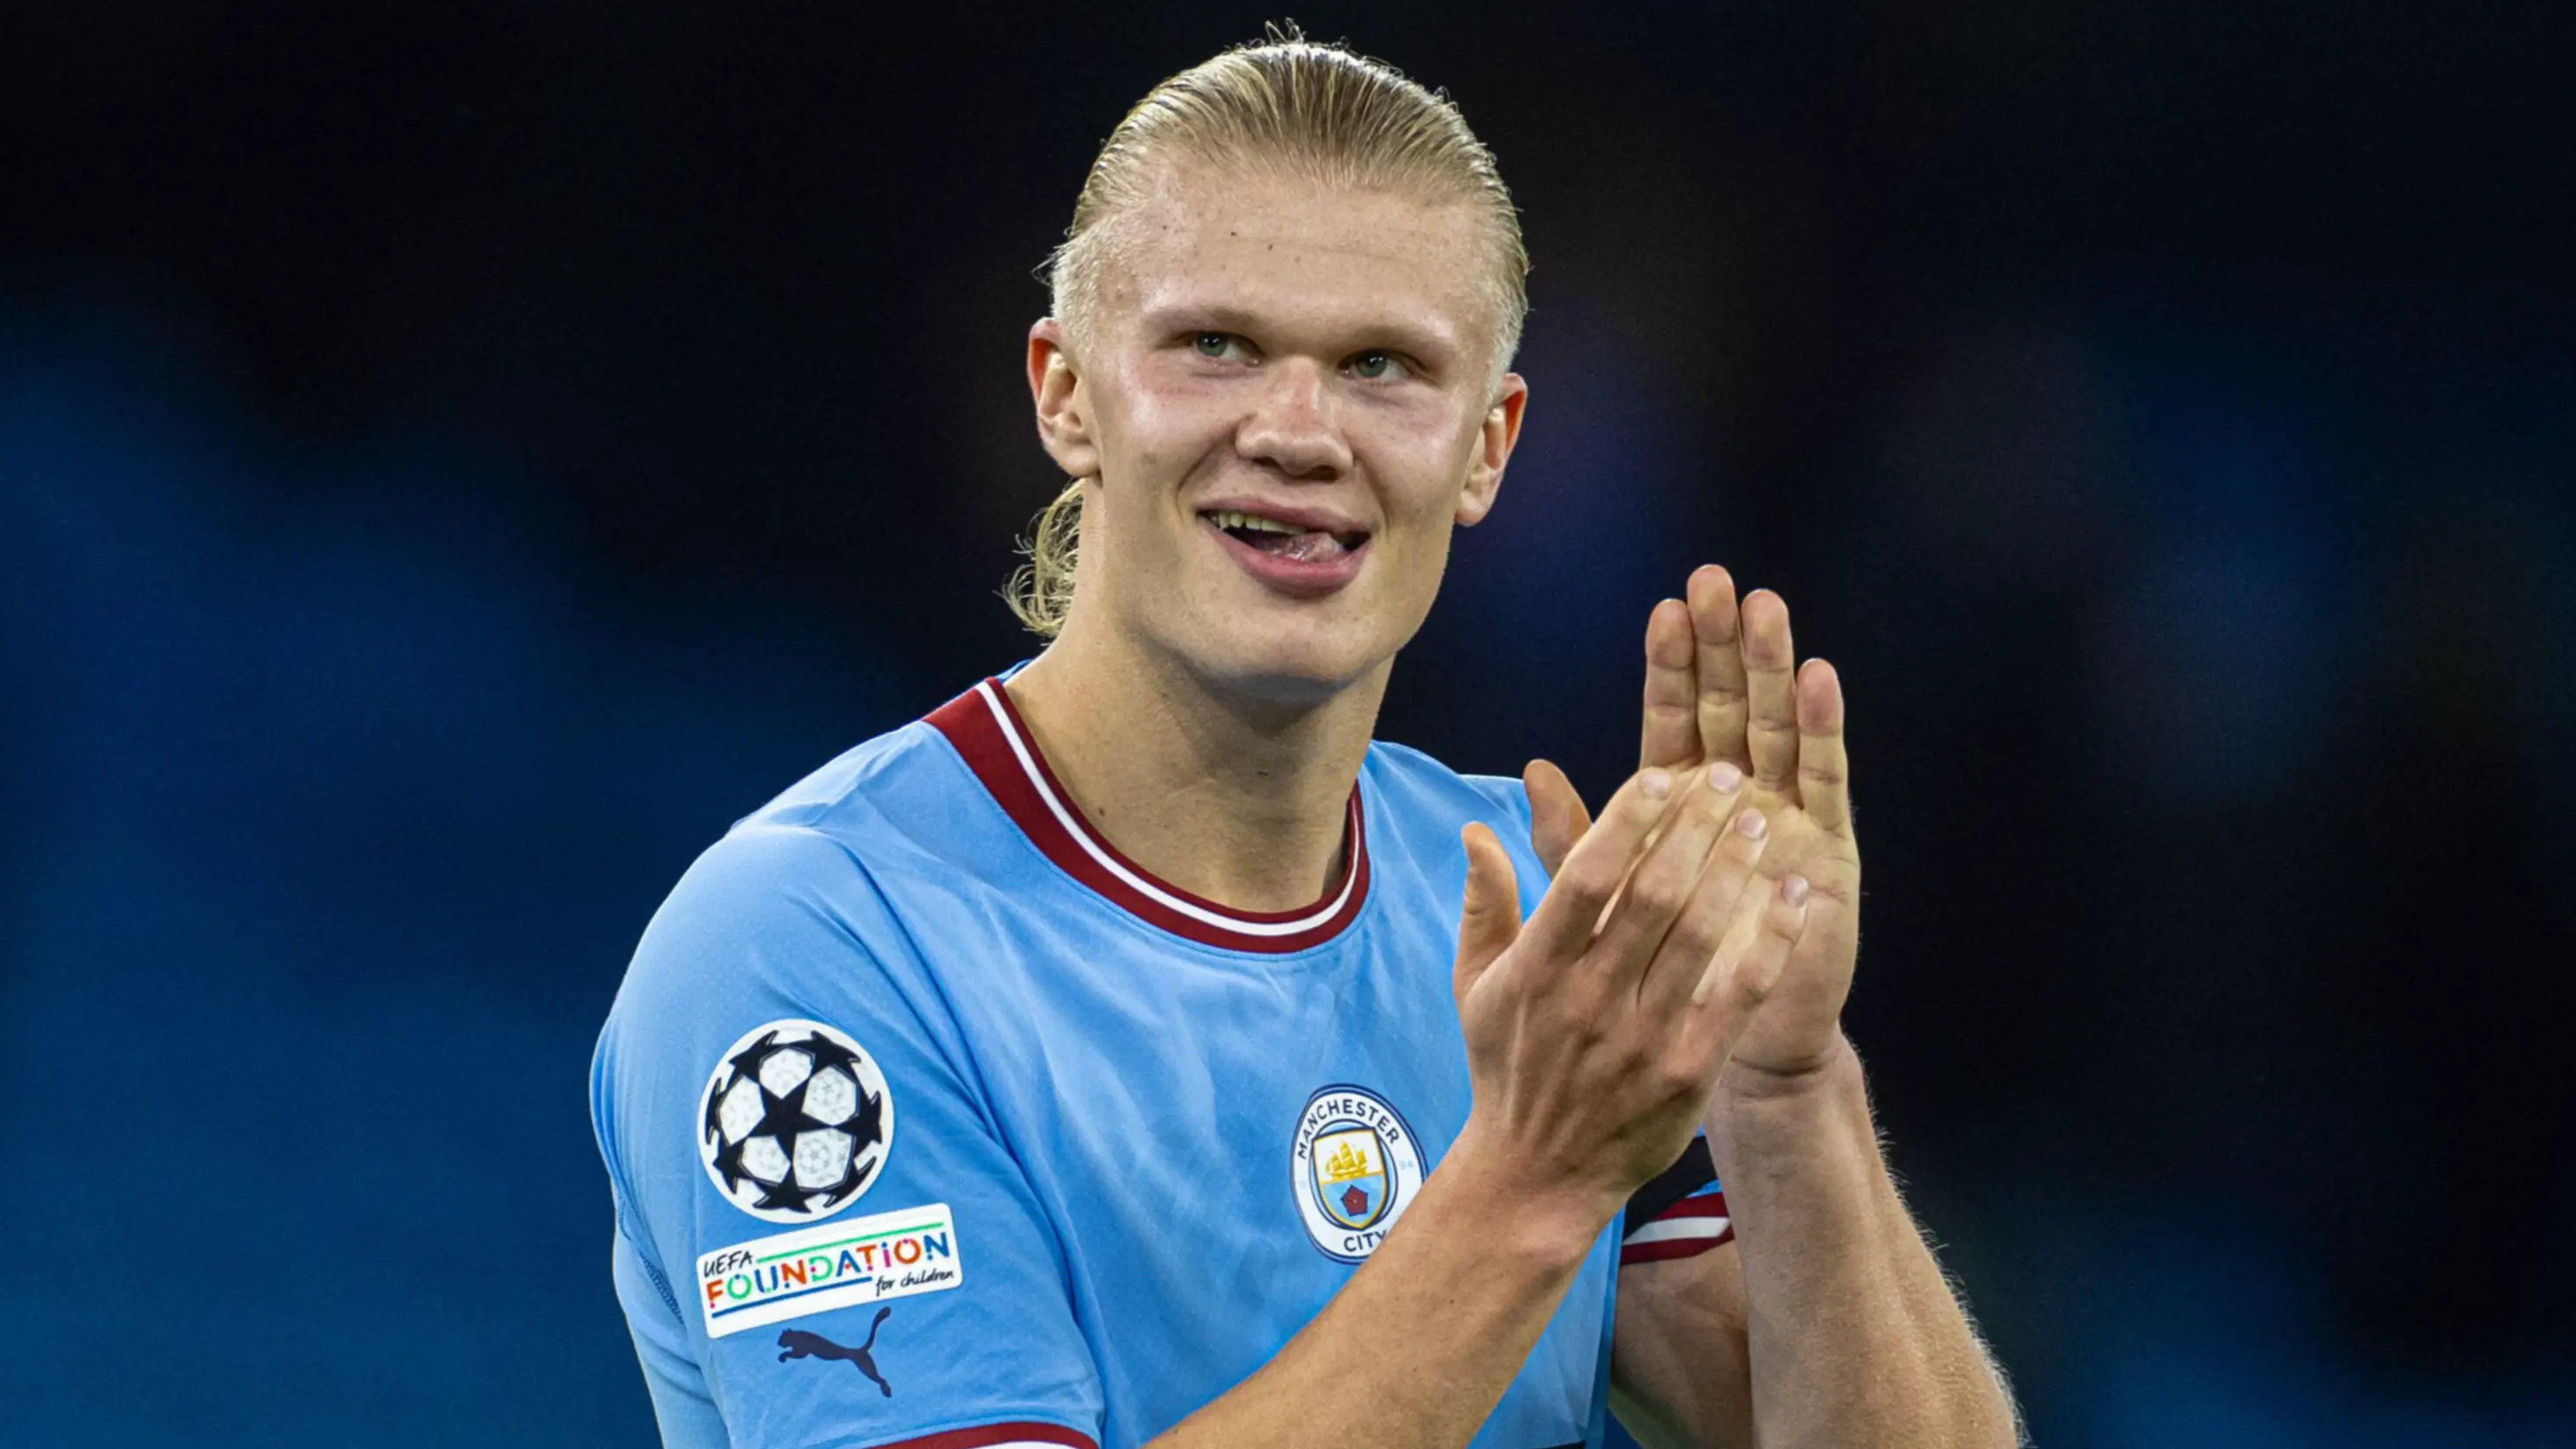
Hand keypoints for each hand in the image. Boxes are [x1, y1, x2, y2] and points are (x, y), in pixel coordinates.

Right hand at [1449, 759, 1814, 1228]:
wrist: (1537, 1175)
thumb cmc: (1507, 1066)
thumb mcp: (1476, 985)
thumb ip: (1484, 905)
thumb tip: (1474, 830)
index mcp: (1536, 969)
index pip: (1585, 877)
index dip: (1627, 820)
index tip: (1663, 775)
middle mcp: (1587, 1000)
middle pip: (1651, 896)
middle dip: (1696, 829)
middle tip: (1729, 779)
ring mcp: (1641, 1039)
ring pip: (1698, 937)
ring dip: (1735, 872)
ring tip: (1763, 823)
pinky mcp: (1687, 1073)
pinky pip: (1738, 995)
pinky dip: (1770, 942)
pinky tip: (1792, 898)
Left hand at [1525, 566, 1862, 1084]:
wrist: (1723, 1050)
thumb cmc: (1655, 977)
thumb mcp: (1601, 906)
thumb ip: (1571, 842)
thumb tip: (1526, 772)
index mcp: (1683, 804)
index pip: (1675, 719)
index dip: (1672, 667)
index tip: (1667, 608)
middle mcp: (1742, 798)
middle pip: (1732, 707)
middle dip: (1725, 646)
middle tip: (1719, 582)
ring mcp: (1789, 818)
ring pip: (1779, 728)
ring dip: (1774, 669)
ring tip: (1768, 611)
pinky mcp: (1828, 850)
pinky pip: (1826, 782)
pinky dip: (1822, 730)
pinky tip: (1821, 680)